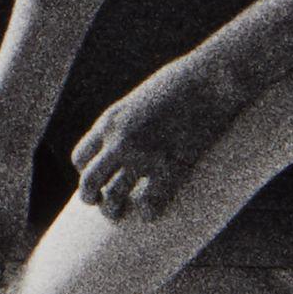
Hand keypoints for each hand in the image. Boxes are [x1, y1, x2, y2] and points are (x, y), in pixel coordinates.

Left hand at [69, 57, 242, 221]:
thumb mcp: (144, 97)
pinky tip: (151, 213)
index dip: (87, 171)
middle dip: (90, 197)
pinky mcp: (170, 168)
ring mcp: (143, 156)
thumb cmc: (183, 82)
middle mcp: (120, 141)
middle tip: (100, 204)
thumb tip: (133, 135)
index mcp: (111, 121)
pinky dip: (148, 213)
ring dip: (113, 211)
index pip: (81, 157)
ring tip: (119, 214)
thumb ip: (131, 120)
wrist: (211, 78)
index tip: (99, 177)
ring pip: (113, 197)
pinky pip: (149, 204)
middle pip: (89, 181)